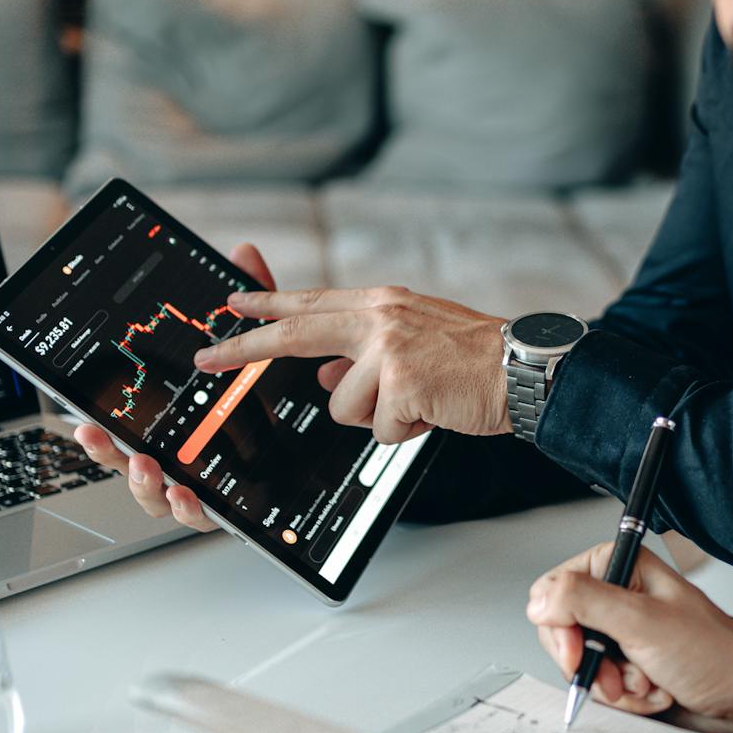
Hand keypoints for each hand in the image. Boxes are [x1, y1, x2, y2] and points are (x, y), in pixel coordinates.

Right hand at [70, 242, 277, 532]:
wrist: (328, 448)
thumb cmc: (282, 397)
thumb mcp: (268, 345)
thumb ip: (256, 303)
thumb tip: (243, 253)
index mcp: (178, 425)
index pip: (129, 428)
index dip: (101, 428)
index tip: (81, 418)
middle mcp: (183, 461)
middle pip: (130, 465)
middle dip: (109, 455)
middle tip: (98, 436)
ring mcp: (205, 488)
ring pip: (158, 500)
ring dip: (143, 486)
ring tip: (147, 467)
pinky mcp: (234, 509)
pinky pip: (205, 518)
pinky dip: (190, 510)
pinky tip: (185, 496)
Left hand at [192, 285, 510, 443]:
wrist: (525, 372)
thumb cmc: (475, 361)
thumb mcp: (415, 344)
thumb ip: (367, 354)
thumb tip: (327, 375)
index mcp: (382, 303)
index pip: (312, 301)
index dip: (267, 304)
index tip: (231, 303)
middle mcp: (380, 317)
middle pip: (295, 334)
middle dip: (244, 348)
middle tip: (207, 357)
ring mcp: (388, 348)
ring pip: (343, 405)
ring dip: (379, 418)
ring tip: (420, 403)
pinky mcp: (402, 382)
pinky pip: (379, 429)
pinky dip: (406, 432)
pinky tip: (434, 413)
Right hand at [526, 545, 732, 732]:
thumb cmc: (715, 655)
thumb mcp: (642, 622)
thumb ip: (584, 602)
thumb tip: (538, 599)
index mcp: (621, 568)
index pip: (553, 591)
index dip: (561, 627)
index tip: (580, 651)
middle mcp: (620, 597)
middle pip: (563, 633)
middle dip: (594, 664)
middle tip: (623, 674)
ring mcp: (625, 635)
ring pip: (584, 666)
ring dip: (617, 685)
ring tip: (650, 683)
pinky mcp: (632, 667)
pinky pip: (604, 688)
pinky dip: (630, 699)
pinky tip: (658, 693)